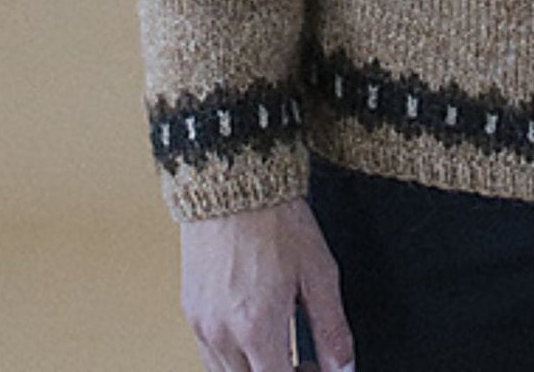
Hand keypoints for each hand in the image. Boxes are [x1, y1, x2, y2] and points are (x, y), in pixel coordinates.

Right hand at [179, 198, 354, 371]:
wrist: (235, 180)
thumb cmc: (276, 219)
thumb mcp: (318, 271)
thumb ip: (331, 327)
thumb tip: (343, 366)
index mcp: (256, 327)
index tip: (318, 369)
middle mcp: (221, 334)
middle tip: (304, 361)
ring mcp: (201, 324)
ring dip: (254, 371)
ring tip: (282, 348)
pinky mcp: (190, 310)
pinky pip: (209, 354)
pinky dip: (233, 356)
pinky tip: (255, 332)